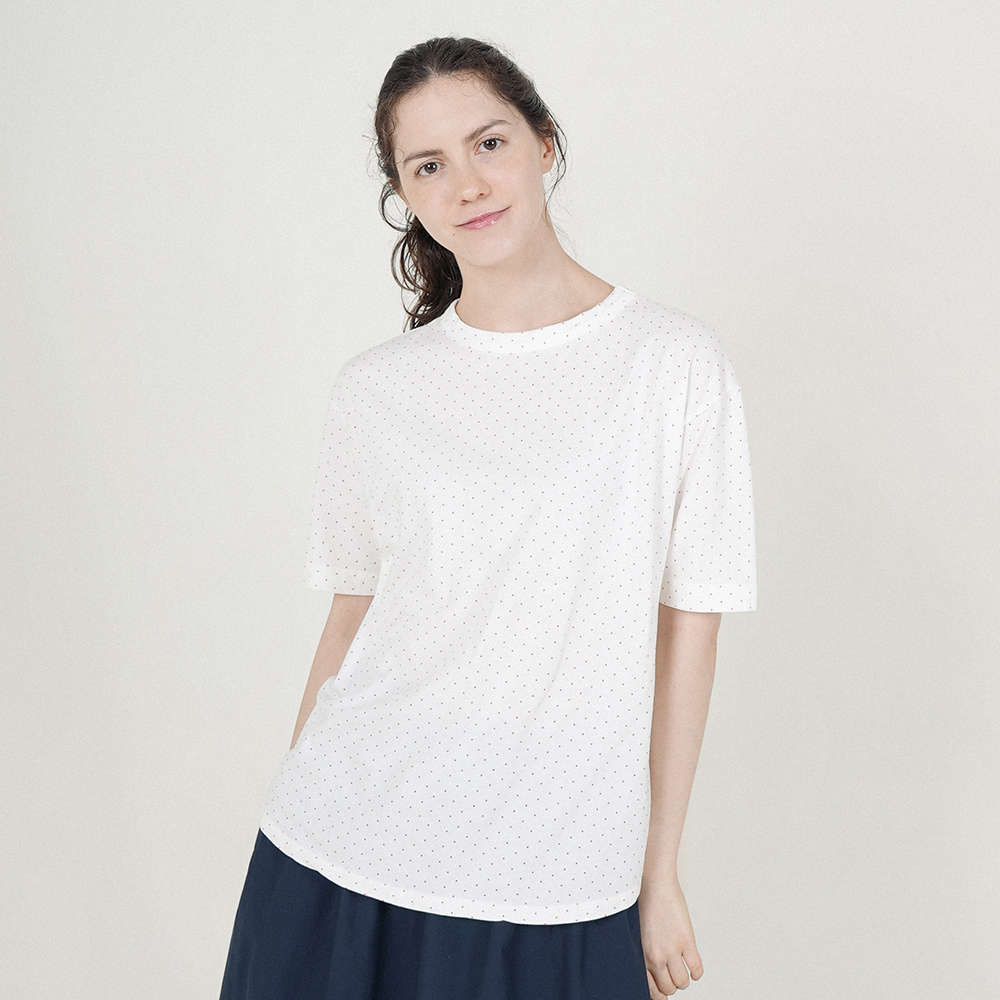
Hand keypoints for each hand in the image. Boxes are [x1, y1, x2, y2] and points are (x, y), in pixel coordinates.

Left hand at [637, 874, 703, 997]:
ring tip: (681, 966)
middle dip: (671, 984)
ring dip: (683, 978)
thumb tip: (653, 969)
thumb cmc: (645, 903)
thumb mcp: (638, 932)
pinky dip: (696, 972)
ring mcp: (672, 949)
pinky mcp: (686, 941)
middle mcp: (656, 955)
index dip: (658, 992)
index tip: (662, 989)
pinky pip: (696, 969)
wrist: (654, 883)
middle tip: (672, 973)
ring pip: (682, 982)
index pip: (651, 989)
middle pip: (668, 988)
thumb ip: (645, 952)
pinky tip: (692, 964)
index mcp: (641, 954)